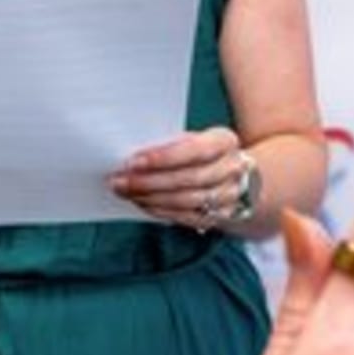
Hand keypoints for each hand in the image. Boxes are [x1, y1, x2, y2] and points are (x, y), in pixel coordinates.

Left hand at [109, 126, 249, 230]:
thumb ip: (169, 143)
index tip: (134, 162)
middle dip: (150, 181)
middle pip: (189, 179)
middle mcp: (232, 169)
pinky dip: (160, 210)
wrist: (229, 171)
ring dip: (151, 198)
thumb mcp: (191, 137)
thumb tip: (134, 153)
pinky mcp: (220, 216)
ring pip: (186, 201)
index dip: (163, 157)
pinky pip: (186, 217)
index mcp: (225, 141)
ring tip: (126, 192)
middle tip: (121, 180)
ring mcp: (229, 196)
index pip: (196, 150)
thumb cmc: (201, 150)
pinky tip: (142, 202)